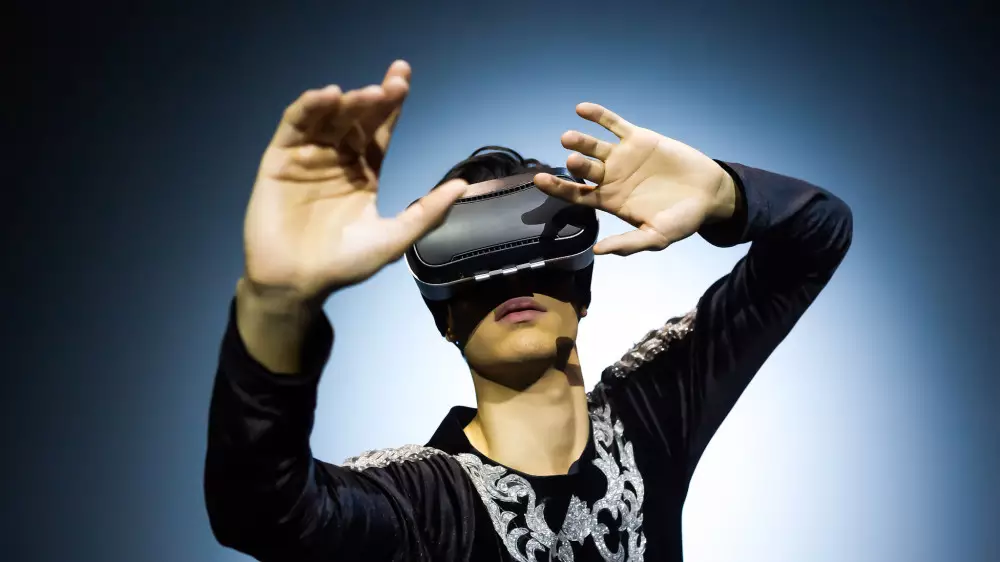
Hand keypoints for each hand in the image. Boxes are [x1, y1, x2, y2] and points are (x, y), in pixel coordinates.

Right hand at [243, 60, 466, 303]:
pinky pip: (294, 126)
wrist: (296, 282)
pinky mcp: (280, 160)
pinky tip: (327, 97)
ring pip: (329, 118)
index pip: (380, 130)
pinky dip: (309, 108)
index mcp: (364, 173)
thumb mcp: (394, 238)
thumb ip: (427, 212)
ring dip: (347, 102)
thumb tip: (464, 185)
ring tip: (367, 95)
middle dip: (375, 97)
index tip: (403, 78)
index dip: (392, 105)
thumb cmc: (344, 264)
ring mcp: (308, 157)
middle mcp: (337, 159)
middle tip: (394, 83)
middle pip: (357, 118)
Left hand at [534, 103, 737, 255]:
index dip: (558, 188)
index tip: (540, 180)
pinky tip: (582, 109)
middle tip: (572, 161)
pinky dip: (598, 116)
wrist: (710, 194)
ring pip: (594, 146)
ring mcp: (622, 156)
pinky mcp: (638, 138)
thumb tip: (597, 251)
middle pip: (583, 169)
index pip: (576, 195)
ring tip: (568, 138)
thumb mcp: (656, 237)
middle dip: (575, 164)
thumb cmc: (682, 220)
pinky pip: (614, 124)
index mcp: (609, 201)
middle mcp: (611, 178)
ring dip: (580, 140)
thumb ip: (628, 244)